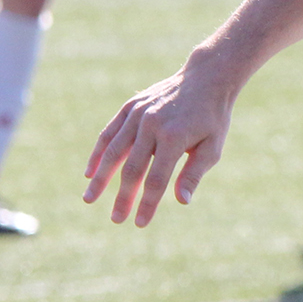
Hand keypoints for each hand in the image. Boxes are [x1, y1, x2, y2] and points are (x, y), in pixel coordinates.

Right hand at [82, 63, 233, 226]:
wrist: (206, 79)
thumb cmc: (212, 118)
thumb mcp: (212, 147)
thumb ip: (194, 173)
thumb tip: (181, 202)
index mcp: (174, 137)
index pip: (157, 179)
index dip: (147, 203)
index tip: (139, 223)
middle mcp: (152, 124)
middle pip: (132, 168)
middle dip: (123, 197)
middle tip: (116, 219)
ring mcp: (138, 114)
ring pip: (113, 151)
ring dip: (100, 177)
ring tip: (90, 199)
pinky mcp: (130, 106)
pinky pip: (109, 132)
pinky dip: (98, 152)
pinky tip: (90, 172)